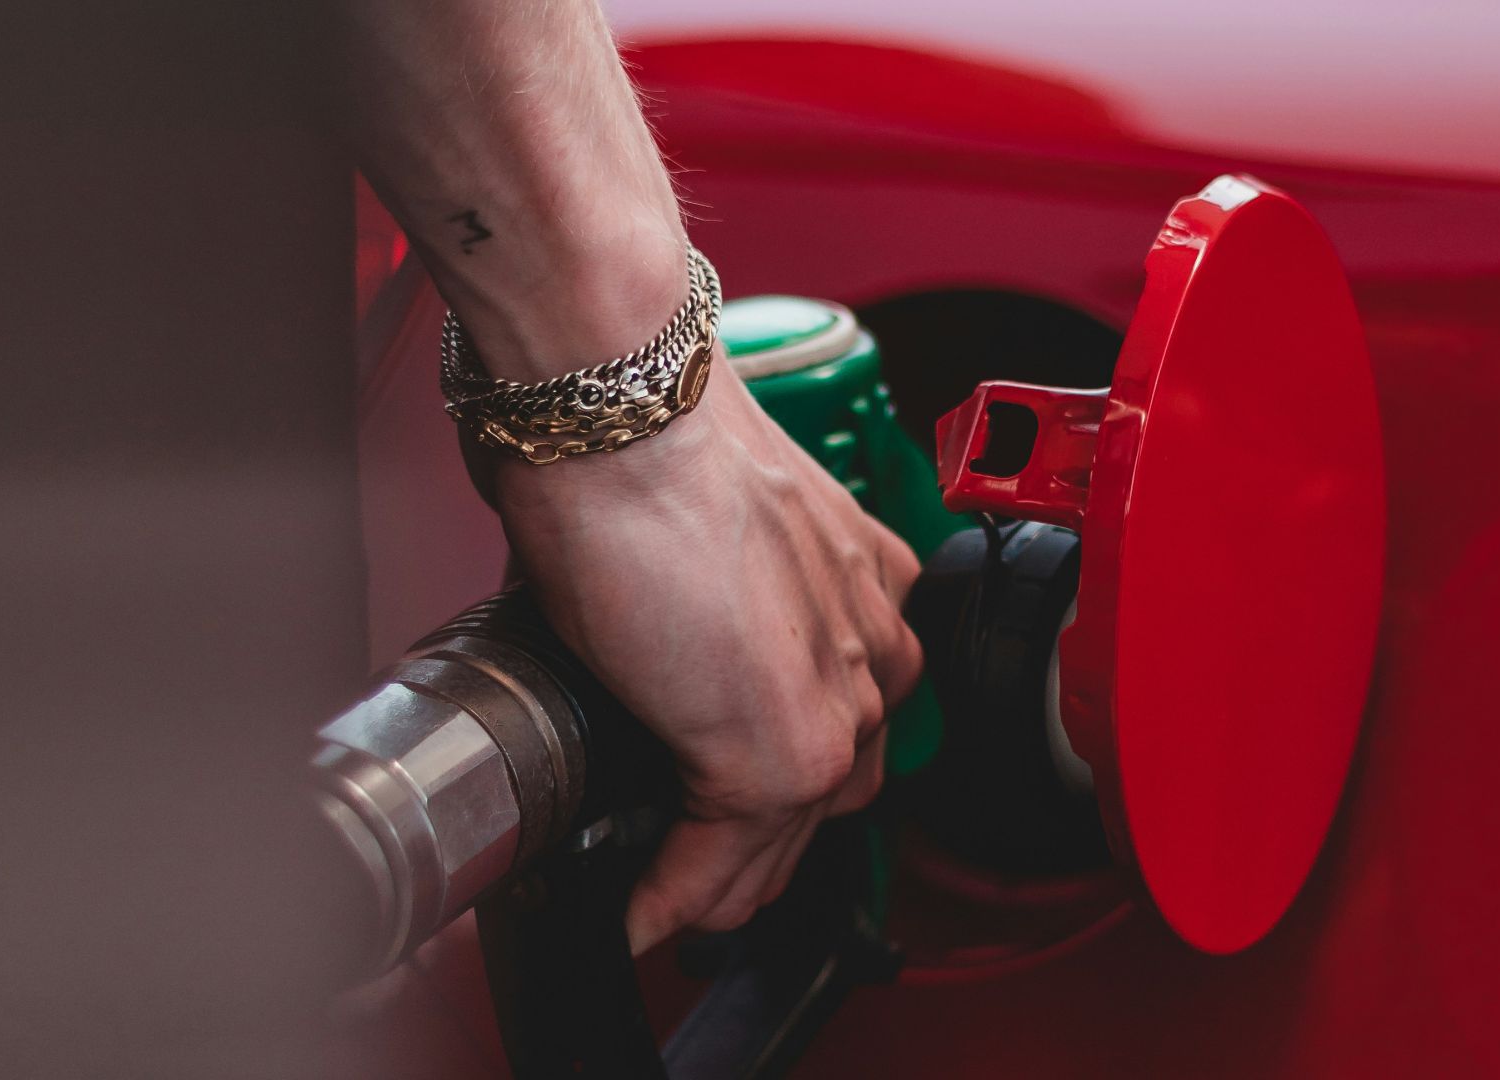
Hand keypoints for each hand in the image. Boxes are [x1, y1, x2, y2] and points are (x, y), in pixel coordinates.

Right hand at [488, 353, 923, 953]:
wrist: (625, 416)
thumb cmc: (649, 444)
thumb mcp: (717, 534)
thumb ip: (722, 602)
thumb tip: (658, 642)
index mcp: (868, 589)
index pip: (843, 723)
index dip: (779, 780)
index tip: (724, 807)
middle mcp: (873, 651)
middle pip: (829, 795)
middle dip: (755, 842)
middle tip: (682, 860)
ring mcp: (840, 707)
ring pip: (789, 841)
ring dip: (720, 878)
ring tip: (660, 895)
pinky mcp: (782, 753)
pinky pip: (726, 860)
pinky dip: (671, 895)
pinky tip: (635, 908)